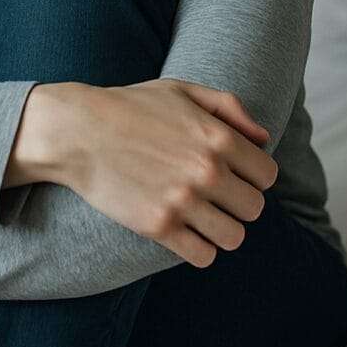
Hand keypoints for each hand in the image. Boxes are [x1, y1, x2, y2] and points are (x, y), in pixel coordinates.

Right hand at [13, 80, 276, 268]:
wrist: (79, 131)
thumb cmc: (132, 106)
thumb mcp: (184, 90)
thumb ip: (230, 108)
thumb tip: (264, 139)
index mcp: (219, 137)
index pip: (267, 175)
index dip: (254, 175)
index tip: (236, 174)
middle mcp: (207, 171)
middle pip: (254, 208)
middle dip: (240, 202)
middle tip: (218, 195)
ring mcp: (183, 201)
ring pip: (234, 237)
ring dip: (223, 228)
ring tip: (204, 216)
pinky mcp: (158, 227)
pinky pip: (203, 256)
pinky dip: (200, 248)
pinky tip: (186, 232)